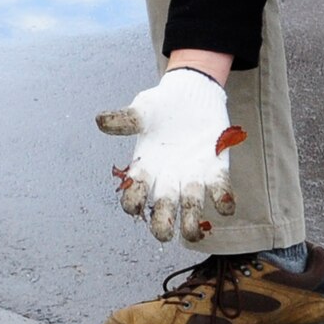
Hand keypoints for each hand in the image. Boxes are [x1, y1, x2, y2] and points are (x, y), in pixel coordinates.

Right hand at [95, 67, 239, 241]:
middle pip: (162, 213)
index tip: (134, 202)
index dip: (132, 203)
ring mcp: (192, 179)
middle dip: (162, 226)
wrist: (192, 93)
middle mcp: (168, 180)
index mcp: (145, 169)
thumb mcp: (142, 109)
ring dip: (191, 225)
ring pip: (191, 210)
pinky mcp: (216, 171)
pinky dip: (224, 201)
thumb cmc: (162, 105)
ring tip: (193, 230)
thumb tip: (100, 121)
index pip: (134, 197)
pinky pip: (221, 193)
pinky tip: (224, 203)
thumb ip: (125, 119)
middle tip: (163, 230)